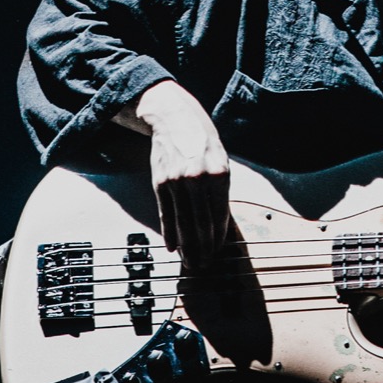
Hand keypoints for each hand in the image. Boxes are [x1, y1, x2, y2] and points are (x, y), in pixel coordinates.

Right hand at [130, 80, 230, 267]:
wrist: (173, 117)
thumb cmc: (201, 139)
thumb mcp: (220, 159)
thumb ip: (220, 190)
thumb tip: (221, 223)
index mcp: (218, 173)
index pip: (220, 215)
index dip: (218, 237)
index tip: (218, 252)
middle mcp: (198, 179)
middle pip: (201, 224)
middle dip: (204, 248)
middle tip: (205, 265)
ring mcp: (177, 182)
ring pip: (183, 223)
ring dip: (187, 246)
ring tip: (191, 262)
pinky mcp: (160, 183)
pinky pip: (166, 214)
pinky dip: (169, 233)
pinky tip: (172, 247)